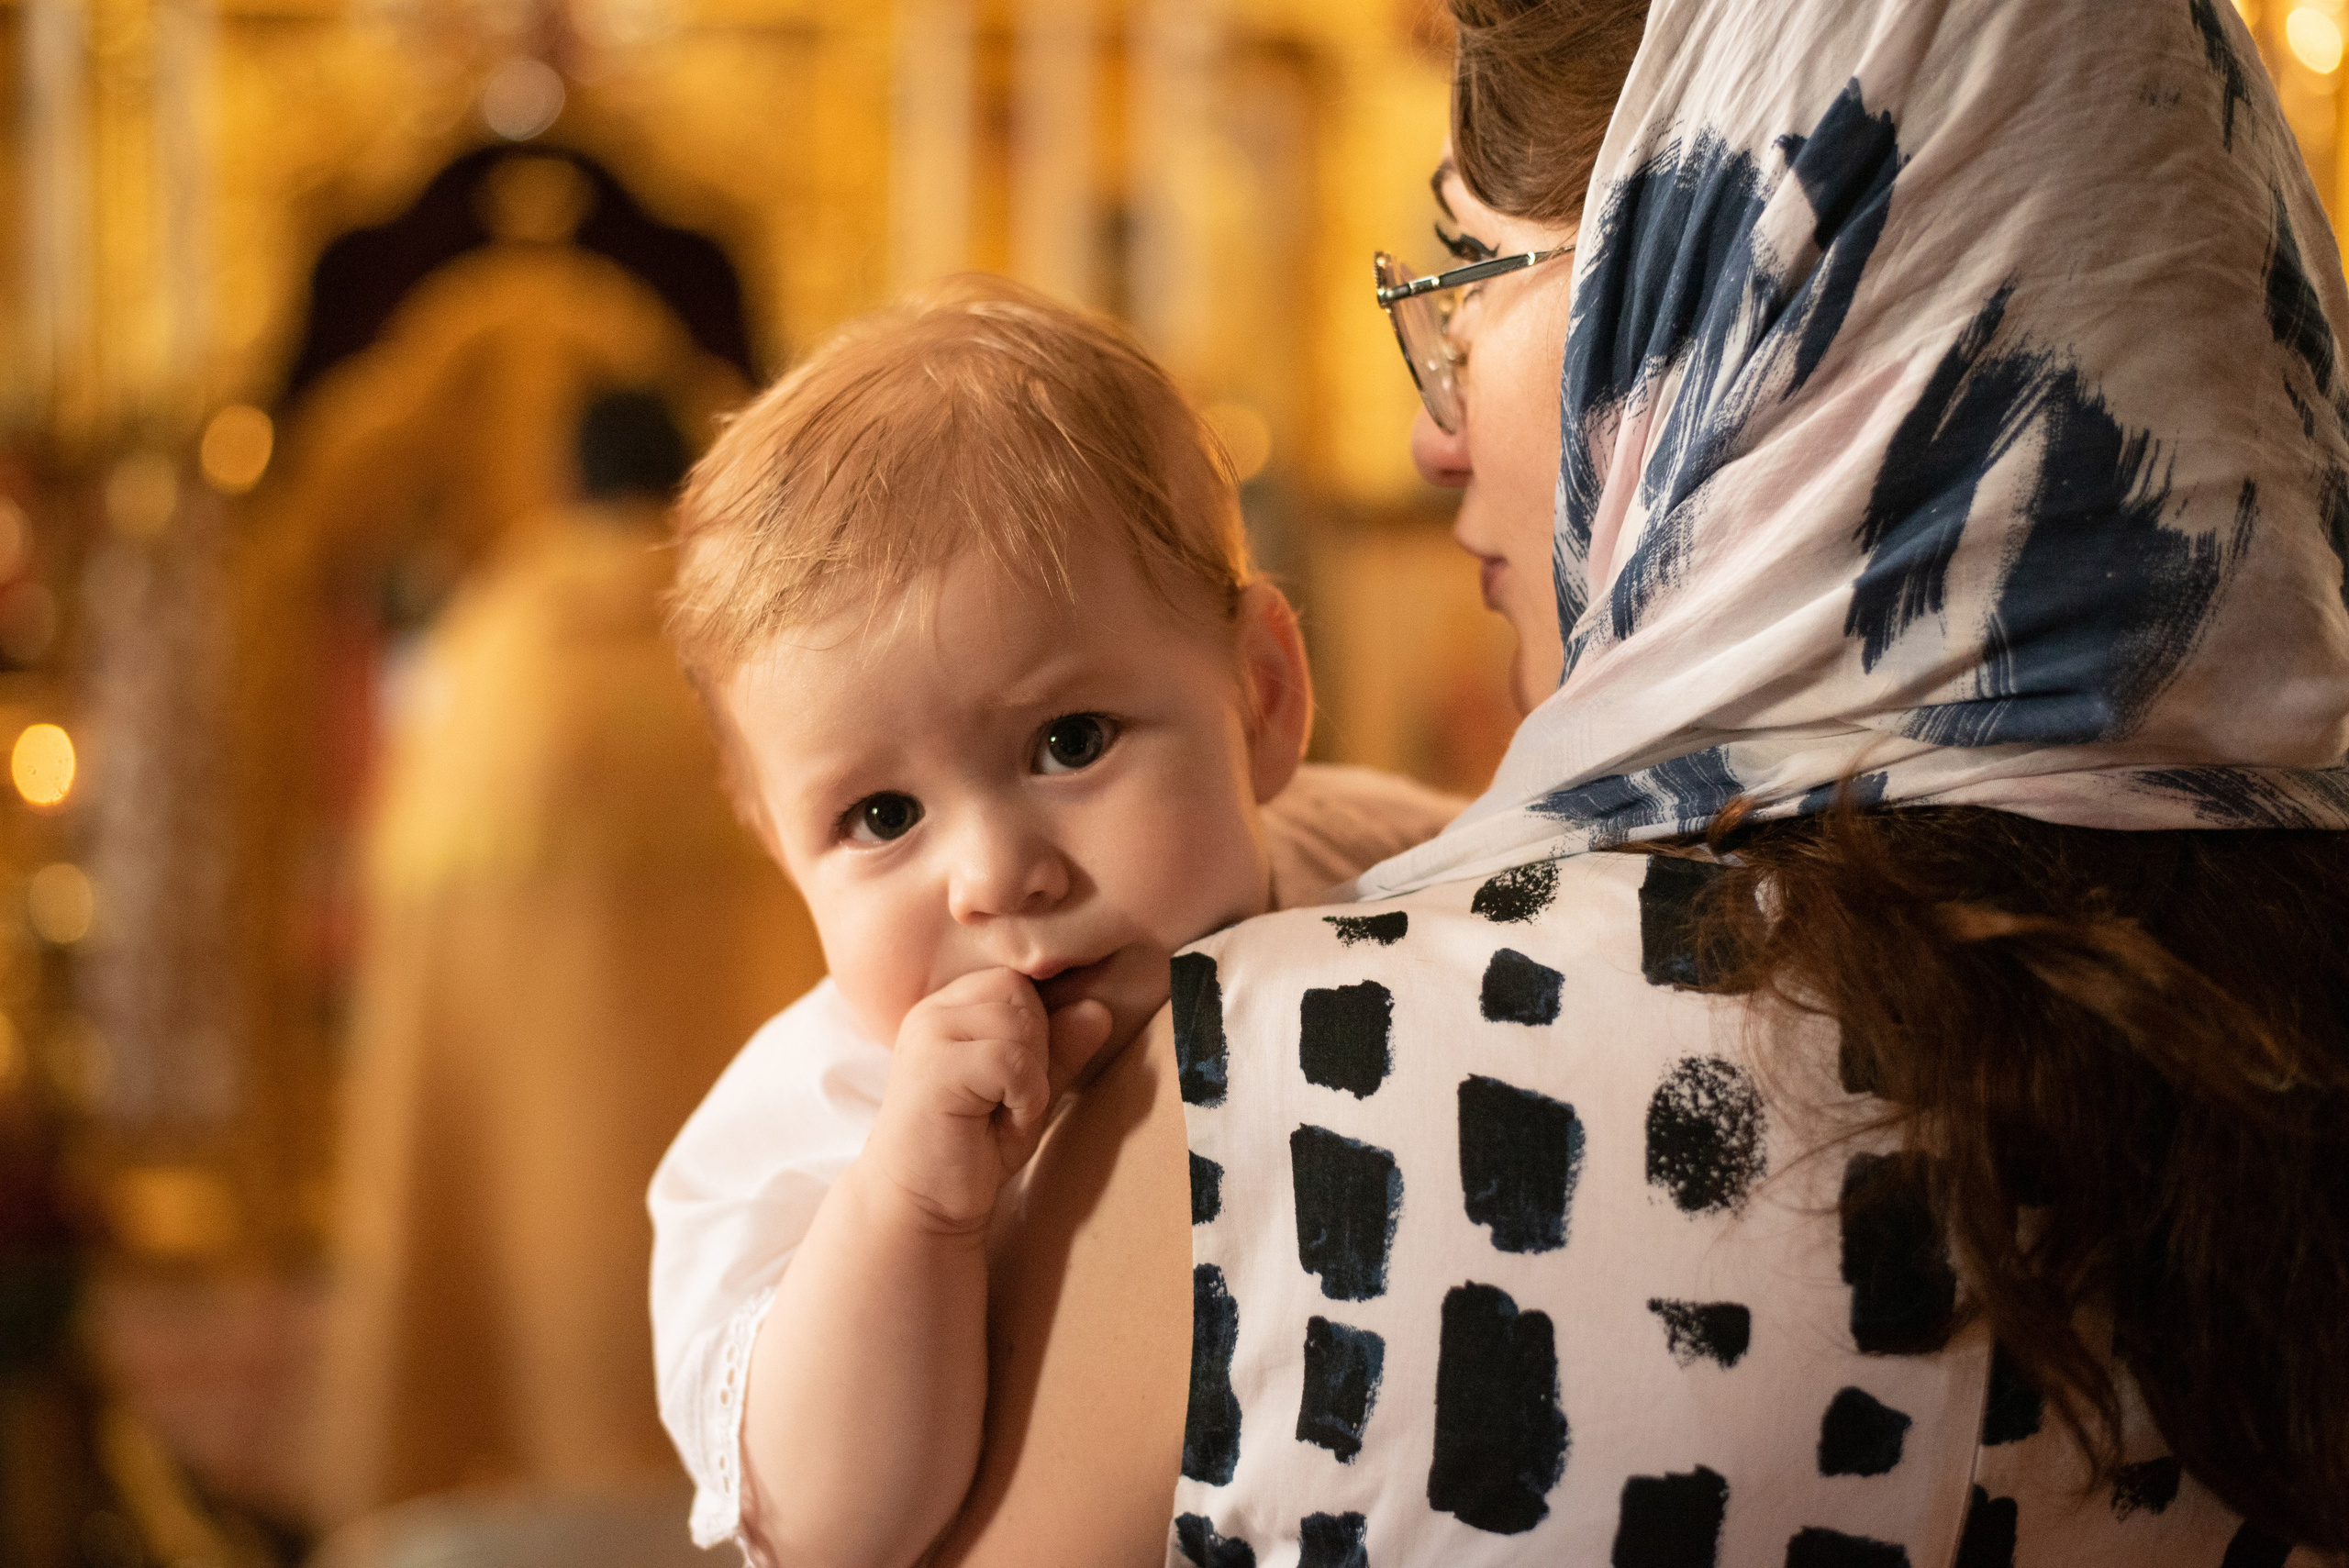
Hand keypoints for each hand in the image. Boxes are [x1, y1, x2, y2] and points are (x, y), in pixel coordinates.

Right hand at [862, 969, 1112, 1233]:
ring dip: (1031, 1077)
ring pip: (1020, 1024)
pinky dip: (1025, 1096)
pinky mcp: (933, 1067)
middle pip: (1021, 995)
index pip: (1018, 983)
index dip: (1036, 1031)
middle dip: (1035, 1051)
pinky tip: (998, 1121)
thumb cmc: (974, 1148)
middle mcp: (933, 1011)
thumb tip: (1099, 1009)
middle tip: (1005, 1101)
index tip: (1009, 1082)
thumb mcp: (1029, 1091)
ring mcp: (928, 1035)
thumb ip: (1060, 1049)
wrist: (922, 1205)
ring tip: (1000, 1111)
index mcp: (950, 1008)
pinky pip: (1012, 1060)